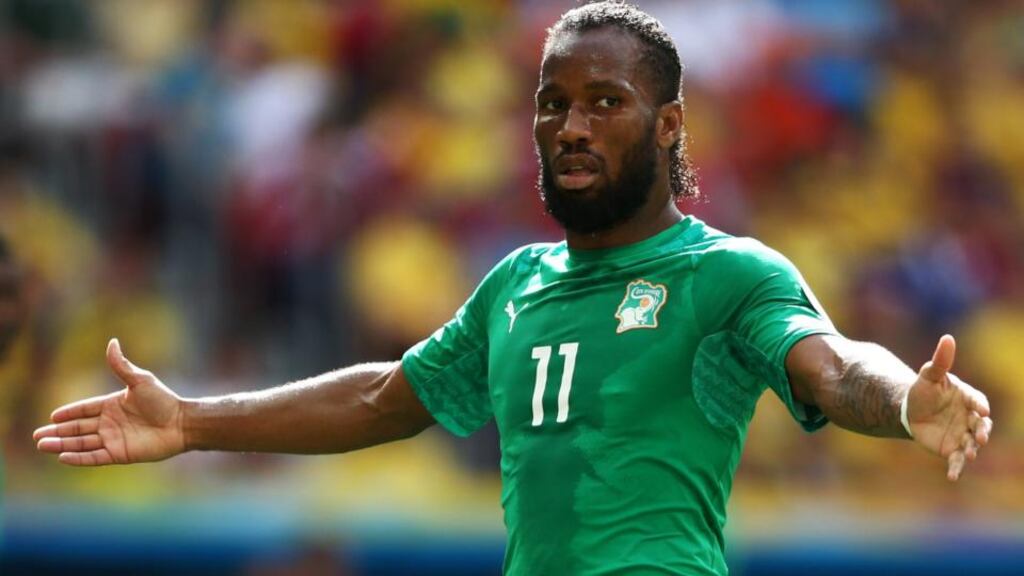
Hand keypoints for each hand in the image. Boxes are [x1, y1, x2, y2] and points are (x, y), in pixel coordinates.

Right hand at [34, 338, 185, 464]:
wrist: (182, 423)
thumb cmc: (164, 400)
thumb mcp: (140, 380)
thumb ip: (122, 365)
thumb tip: (112, 342)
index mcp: (113, 404)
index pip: (84, 409)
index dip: (68, 413)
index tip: (52, 416)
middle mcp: (110, 423)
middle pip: (78, 428)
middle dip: (58, 431)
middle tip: (37, 436)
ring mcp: (114, 439)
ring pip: (82, 443)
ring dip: (62, 444)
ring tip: (43, 445)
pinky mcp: (120, 454)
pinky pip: (94, 456)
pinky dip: (79, 457)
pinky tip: (62, 456)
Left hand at [907, 335, 992, 480]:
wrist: (911, 410)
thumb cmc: (924, 390)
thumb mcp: (929, 374)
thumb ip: (941, 360)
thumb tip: (948, 338)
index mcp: (968, 398)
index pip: (978, 402)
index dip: (980, 406)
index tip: (981, 410)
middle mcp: (970, 418)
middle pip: (981, 426)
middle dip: (983, 431)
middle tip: (982, 435)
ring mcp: (963, 434)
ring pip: (972, 444)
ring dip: (972, 450)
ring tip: (970, 455)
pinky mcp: (952, 449)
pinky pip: (957, 460)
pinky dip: (956, 469)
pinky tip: (953, 477)